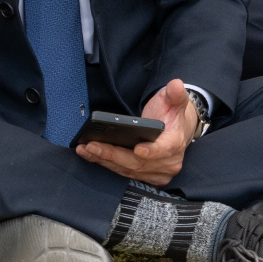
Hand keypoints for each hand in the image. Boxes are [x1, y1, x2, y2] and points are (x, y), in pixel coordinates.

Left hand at [76, 78, 198, 186]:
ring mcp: (157, 172)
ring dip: (105, 160)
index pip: (165, 148)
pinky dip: (106, 164)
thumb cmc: (170, 115)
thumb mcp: (173, 101)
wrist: (175, 130)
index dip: (152, 151)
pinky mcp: (145, 176)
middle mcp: (168, 162)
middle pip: (139, 162)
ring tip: (85, 149)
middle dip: (114, 155)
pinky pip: (124, 172)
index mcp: (175, 142)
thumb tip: (176, 85)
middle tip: (92, 145)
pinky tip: (90, 155)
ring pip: (128, 169)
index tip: (138, 149)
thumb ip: (174, 94)